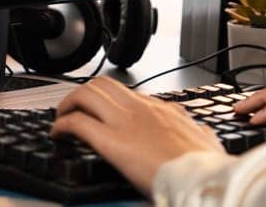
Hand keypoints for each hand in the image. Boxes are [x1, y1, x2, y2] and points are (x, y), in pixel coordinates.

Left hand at [50, 77, 224, 192]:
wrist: (203, 179)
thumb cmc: (206, 166)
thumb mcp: (208, 143)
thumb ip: (201, 135)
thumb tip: (203, 133)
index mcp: (164, 110)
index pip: (130, 93)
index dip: (111, 101)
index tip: (103, 111)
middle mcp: (142, 109)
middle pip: (103, 85)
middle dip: (82, 94)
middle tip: (73, 109)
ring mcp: (126, 122)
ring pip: (86, 94)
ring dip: (68, 104)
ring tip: (61, 119)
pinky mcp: (112, 141)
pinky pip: (77, 123)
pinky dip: (61, 126)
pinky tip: (57, 135)